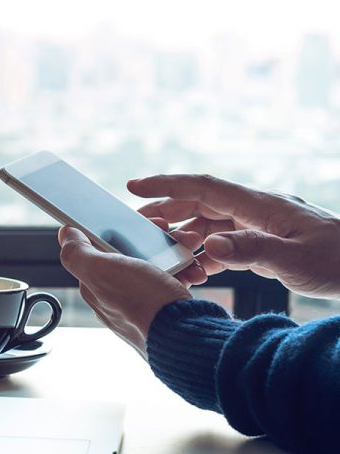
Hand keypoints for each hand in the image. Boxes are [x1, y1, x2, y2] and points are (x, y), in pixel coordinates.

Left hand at [58, 226, 191, 356]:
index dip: (118, 229)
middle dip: (154, 240)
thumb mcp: (102, 271)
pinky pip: (172, 282)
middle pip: (130, 254)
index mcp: (94, 285)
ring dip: (175, 254)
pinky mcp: (162, 309)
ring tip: (189, 250)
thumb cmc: (143, 303)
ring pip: (156, 266)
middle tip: (175, 235)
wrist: (183, 336)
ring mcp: (139, 303)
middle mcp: (114, 295)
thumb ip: (78, 253)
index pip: (100, 247)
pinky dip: (185, 273)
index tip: (140, 221)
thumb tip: (65, 235)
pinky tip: (194, 272)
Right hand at [129, 174, 339, 298]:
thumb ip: (250, 251)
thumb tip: (206, 244)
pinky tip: (193, 268)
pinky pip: (224, 244)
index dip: (166, 185)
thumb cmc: (338, 261)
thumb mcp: (294, 259)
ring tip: (159, 250)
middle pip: (200, 203)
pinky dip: (204, 254)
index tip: (133, 186)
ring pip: (209, 224)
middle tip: (136, 225)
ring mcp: (259, 228)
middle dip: (166, 211)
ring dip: (183, 235)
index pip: (203, 187)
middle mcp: (255, 211)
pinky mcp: (263, 245)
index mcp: (260, 205)